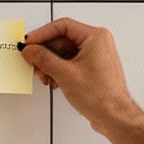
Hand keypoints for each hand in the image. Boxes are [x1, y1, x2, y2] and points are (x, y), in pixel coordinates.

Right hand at [19, 17, 141, 132]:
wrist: (114, 117)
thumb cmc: (101, 96)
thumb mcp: (65, 74)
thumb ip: (43, 58)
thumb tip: (30, 50)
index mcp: (95, 37)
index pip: (62, 26)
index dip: (42, 34)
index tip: (29, 42)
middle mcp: (97, 43)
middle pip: (61, 40)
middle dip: (45, 53)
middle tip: (33, 61)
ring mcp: (95, 56)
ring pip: (64, 52)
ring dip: (50, 64)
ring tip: (45, 76)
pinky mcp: (92, 68)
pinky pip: (70, 62)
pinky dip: (58, 70)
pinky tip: (53, 80)